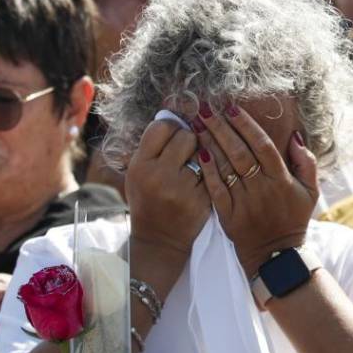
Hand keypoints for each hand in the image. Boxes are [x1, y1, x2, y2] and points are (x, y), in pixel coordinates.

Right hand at [125, 118, 208, 259]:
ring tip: (195, 165)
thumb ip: (152, 147)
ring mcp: (182, 188)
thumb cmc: (148, 199)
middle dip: (190, 139)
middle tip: (187, 150)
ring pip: (204, 151)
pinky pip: (214, 171)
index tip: (174, 133)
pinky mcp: (202, 199)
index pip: (162, 127)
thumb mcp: (138, 172)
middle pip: (186, 135)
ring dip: (203, 154)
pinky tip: (207, 177)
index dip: (172, 127)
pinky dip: (212, 171)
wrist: (159, 239)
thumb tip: (174, 114)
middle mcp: (159, 175)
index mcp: (140, 165)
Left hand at [193, 103, 317, 277]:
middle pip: (239, 152)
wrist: (277, 255)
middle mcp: (262, 189)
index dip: (246, 126)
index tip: (232, 108)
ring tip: (197, 123)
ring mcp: (244, 202)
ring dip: (210, 143)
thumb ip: (306, 162)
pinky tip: (198, 153)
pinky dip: (207, 170)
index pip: (263, 146)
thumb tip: (295, 136)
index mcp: (282, 180)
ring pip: (225, 167)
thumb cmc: (294, 219)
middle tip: (206, 108)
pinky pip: (215, 189)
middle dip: (221, 128)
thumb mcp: (311, 191)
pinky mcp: (228, 215)